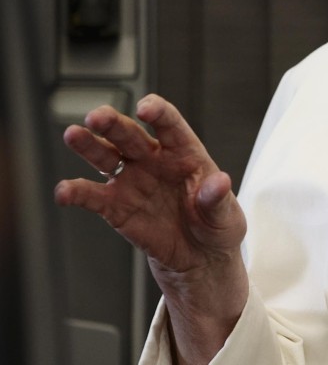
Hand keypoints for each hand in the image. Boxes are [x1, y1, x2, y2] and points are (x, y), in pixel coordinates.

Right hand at [54, 94, 247, 363]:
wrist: (199, 257)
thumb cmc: (216, 226)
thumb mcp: (226, 214)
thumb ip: (218, 198)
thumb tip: (219, 182)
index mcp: (185, 152)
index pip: (170, 124)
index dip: (157, 112)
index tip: (144, 108)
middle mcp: (153, 160)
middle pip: (130, 134)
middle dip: (113, 123)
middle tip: (97, 116)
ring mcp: (132, 180)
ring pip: (106, 155)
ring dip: (89, 145)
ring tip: (73, 135)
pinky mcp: (116, 206)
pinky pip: (93, 196)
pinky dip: (76, 192)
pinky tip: (64, 191)